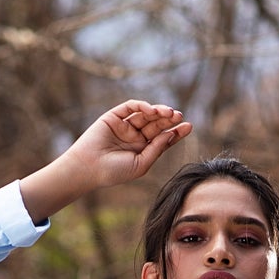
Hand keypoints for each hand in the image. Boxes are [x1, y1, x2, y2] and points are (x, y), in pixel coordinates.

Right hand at [20, 101, 192, 222]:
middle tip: (179, 116)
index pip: (163, 138)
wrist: (89, 168)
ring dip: (158, 111)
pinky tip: (152, 110)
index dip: (176, 132)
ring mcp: (125, 125)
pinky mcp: (114, 116)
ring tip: (170, 113)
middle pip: (157, 124)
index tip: (189, 126)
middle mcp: (135, 136)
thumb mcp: (141, 164)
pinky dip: (142, 106)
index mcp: (142, 150)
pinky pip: (131, 106)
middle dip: (169, 119)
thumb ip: (156, 149)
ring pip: (146, 114)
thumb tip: (171, 134)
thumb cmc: (114, 172)